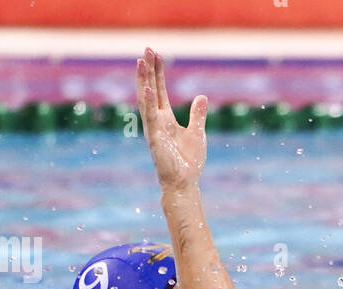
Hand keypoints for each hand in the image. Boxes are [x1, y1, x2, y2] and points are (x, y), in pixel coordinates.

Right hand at [136, 48, 207, 190]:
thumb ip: (197, 115)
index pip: (160, 91)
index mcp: (165, 119)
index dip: (158, 73)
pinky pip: (151, 118)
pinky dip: (149, 103)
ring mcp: (154, 129)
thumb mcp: (197, 132)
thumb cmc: (188, 161)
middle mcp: (157, 121)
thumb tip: (201, 96)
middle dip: (149, 70)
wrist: (184, 183)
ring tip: (141, 61)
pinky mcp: (155, 139)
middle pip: (151, 90)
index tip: (156, 55)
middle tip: (146, 50)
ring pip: (146, 100)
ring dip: (144, 80)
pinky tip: (148, 87)